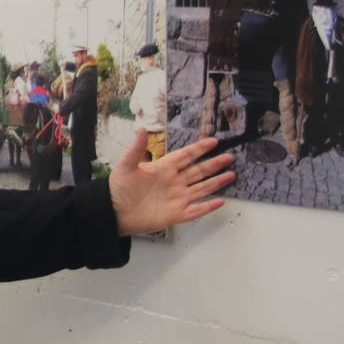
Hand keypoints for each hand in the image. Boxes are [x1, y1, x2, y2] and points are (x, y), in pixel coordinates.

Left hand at [108, 132, 235, 235]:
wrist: (113, 212)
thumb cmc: (118, 188)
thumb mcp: (126, 165)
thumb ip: (137, 148)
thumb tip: (142, 128)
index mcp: (163, 168)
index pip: (185, 156)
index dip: (199, 149)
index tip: (213, 141)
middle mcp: (173, 182)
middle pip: (198, 171)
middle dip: (214, 164)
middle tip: (229, 157)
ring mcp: (176, 198)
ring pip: (201, 188)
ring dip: (216, 182)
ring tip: (231, 175)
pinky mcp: (175, 214)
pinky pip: (195, 210)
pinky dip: (208, 207)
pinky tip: (220, 201)